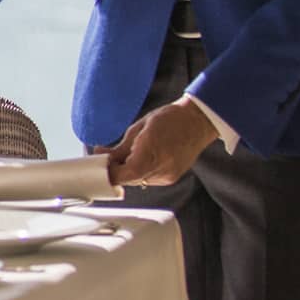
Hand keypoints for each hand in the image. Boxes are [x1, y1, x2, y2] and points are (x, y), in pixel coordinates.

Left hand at [104, 98, 219, 188]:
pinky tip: (145, 157)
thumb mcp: (139, 128)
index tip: (101, 166)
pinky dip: (142, 171)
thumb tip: (101, 156)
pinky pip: (149, 179)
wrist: (198, 121)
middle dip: (117, 171)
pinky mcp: (172, 178)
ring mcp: (167, 176)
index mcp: (150, 153)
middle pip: (129, 179)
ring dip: (129, 171)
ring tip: (132, 153)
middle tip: (111, 158)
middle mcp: (160, 168)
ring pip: (138, 181)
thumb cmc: (170, 119)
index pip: (123, 175)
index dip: (109, 173)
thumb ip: (119, 148)